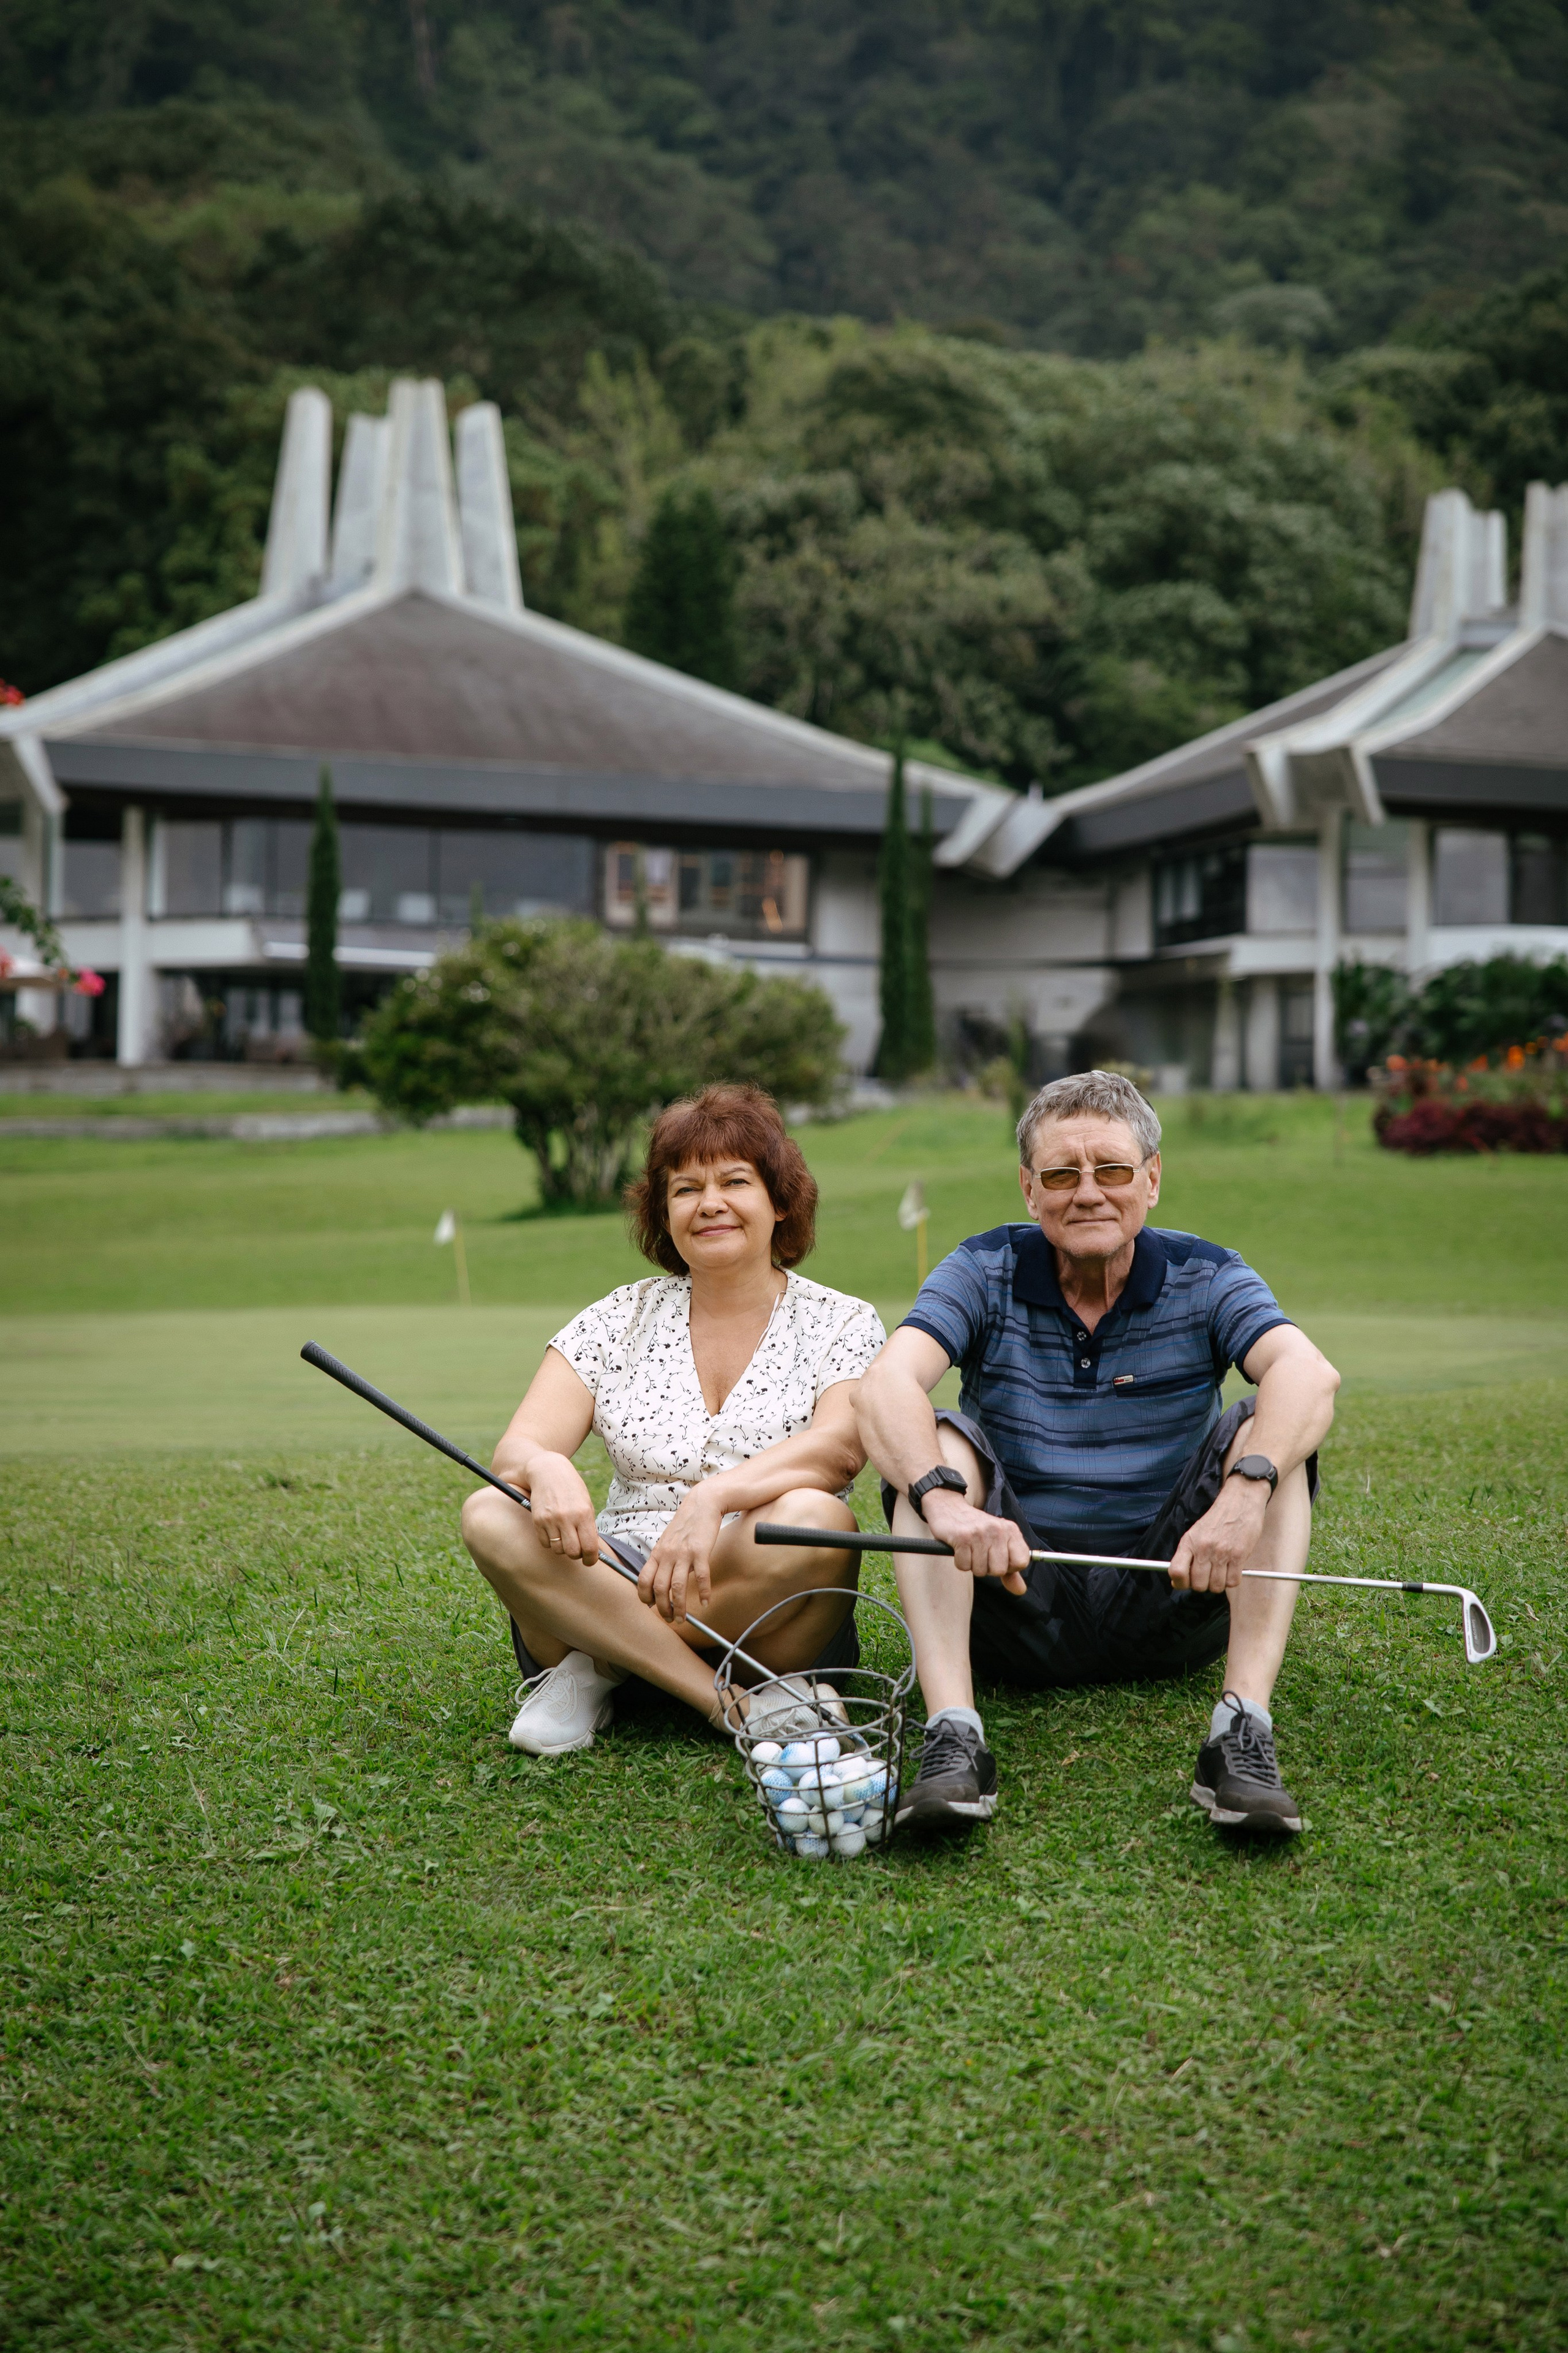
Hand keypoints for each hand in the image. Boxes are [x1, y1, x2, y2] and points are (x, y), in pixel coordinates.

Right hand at [519, 1452, 600, 1562]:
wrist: (548, 1471)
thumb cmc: (571, 1488)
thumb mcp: (585, 1503)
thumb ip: (588, 1525)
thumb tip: (591, 1549)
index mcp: (583, 1513)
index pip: (589, 1547)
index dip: (591, 1559)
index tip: (590, 1561)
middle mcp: (567, 1518)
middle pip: (572, 1552)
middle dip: (576, 1554)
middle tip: (577, 1548)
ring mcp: (550, 1520)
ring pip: (558, 1550)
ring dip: (562, 1547)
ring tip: (564, 1535)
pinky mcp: (537, 1520)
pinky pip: (545, 1543)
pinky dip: (550, 1541)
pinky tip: (553, 1530)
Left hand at [639, 1488, 724, 1622]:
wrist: (702, 1504)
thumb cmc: (686, 1525)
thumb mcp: (668, 1541)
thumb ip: (663, 1559)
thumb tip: (660, 1581)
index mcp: (657, 1552)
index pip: (643, 1579)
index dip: (645, 1597)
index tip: (652, 1607)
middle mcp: (667, 1554)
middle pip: (659, 1588)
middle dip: (662, 1608)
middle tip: (669, 1619)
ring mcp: (683, 1553)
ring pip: (677, 1587)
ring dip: (679, 1607)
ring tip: (683, 1618)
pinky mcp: (700, 1551)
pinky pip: (700, 1577)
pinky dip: (703, 1592)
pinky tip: (705, 1602)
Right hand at [918, 1489, 1030, 1594]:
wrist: (949, 1507)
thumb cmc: (976, 1529)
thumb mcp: (998, 1544)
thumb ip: (1011, 1569)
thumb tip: (1020, 1590)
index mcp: (1011, 1530)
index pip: (1021, 1562)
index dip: (1009, 1567)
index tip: (999, 1558)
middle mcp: (997, 1530)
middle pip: (999, 1570)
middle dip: (988, 1568)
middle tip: (981, 1553)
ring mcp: (980, 1533)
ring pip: (980, 1571)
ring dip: (973, 1565)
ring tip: (970, 1549)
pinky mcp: (962, 1537)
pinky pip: (964, 1566)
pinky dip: (960, 1562)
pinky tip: (960, 1548)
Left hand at [1167, 1477, 1269, 1593]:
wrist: (1240, 1501)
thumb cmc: (1218, 1518)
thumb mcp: (1196, 1532)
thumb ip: (1186, 1555)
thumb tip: (1176, 1581)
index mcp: (1189, 1541)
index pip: (1176, 1571)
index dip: (1179, 1583)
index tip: (1185, 1583)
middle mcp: (1203, 1548)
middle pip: (1198, 1584)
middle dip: (1202, 1585)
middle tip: (1207, 1576)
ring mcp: (1221, 1552)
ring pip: (1216, 1586)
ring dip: (1218, 1584)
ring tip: (1221, 1572)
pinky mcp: (1239, 1555)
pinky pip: (1232, 1582)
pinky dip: (1232, 1580)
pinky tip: (1232, 1570)